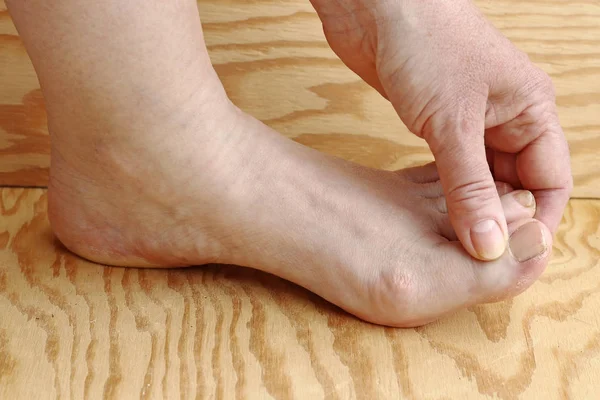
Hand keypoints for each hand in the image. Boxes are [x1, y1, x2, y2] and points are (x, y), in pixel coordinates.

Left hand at [310, 0, 572, 259]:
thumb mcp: (452, 122)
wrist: (375, 8)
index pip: (549, 180)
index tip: (513, 259)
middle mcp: (506, 118)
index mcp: (530, 110)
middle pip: (516, 184)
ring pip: (482, 180)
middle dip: (500, 221)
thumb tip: (489, 245)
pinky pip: (452, 169)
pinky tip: (432, 216)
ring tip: (453, 246)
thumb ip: (469, 187)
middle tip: (476, 261)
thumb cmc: (425, 42)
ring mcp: (469, 121)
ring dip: (470, 210)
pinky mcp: (436, 123)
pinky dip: (446, 193)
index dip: (535, 222)